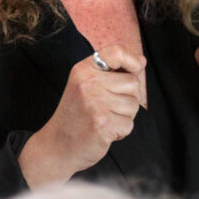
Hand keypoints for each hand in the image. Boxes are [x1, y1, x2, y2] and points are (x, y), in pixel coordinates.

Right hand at [18, 46, 146, 186]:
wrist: (57, 146)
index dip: (132, 60)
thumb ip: (112, 73)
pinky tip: (104, 132)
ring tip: (104, 120)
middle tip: (107, 109)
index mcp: (84, 70)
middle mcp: (88, 83)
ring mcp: (95, 103)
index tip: (136, 68)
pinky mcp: (102, 123)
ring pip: (134, 105)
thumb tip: (141, 61)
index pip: (116, 52)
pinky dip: (121, 132)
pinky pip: (129, 124)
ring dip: (124, 117)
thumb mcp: (86, 86)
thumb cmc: (76, 116)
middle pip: (133, 82)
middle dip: (128, 98)